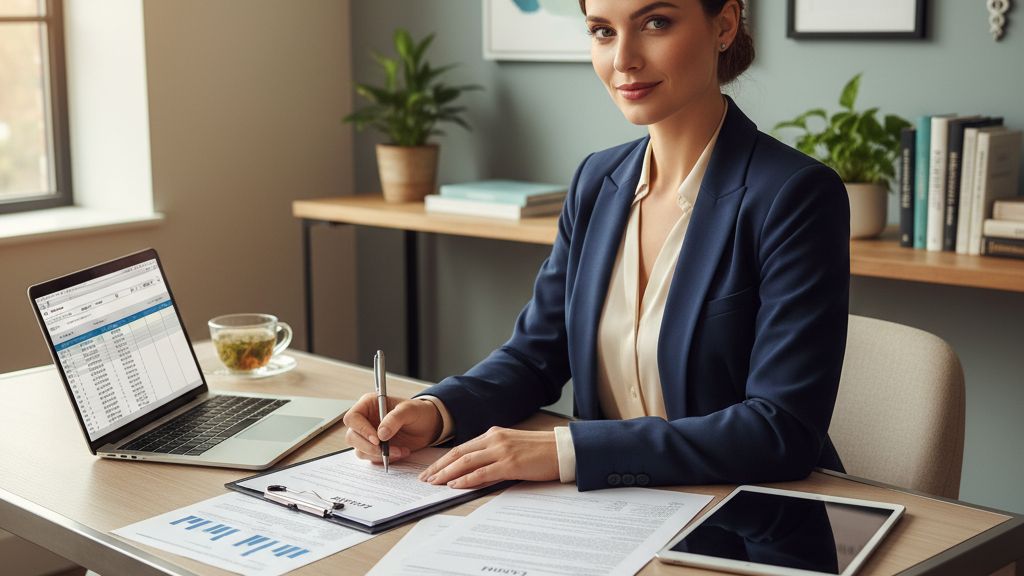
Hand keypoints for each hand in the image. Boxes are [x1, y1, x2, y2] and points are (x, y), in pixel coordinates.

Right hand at [343, 394, 441, 462]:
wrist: (428, 426)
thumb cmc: (418, 412)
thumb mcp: (410, 410)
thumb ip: (395, 419)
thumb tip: (380, 434)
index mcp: (369, 404)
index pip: (352, 418)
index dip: (361, 429)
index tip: (377, 439)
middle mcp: (365, 420)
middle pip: (352, 437)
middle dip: (369, 447)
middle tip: (386, 450)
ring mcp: (368, 435)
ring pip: (360, 450)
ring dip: (379, 455)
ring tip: (400, 450)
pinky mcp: (375, 448)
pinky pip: (371, 458)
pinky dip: (385, 459)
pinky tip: (400, 452)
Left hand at [417, 427, 558, 488]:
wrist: (562, 450)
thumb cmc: (540, 451)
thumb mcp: (512, 447)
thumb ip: (493, 454)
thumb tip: (475, 471)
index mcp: (494, 434)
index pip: (461, 447)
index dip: (444, 460)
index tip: (431, 470)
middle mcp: (495, 439)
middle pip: (459, 453)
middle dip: (439, 466)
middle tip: (424, 478)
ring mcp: (502, 451)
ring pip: (466, 462)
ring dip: (447, 473)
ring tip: (434, 483)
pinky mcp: (511, 464)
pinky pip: (483, 473)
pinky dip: (466, 479)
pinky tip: (455, 485)